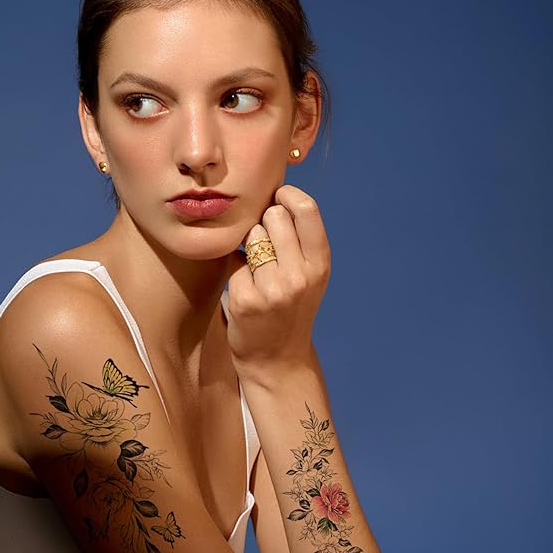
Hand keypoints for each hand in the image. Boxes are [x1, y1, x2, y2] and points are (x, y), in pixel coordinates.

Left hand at [226, 185, 331, 385]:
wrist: (277, 359)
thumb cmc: (290, 308)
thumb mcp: (309, 275)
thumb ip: (299, 240)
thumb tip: (273, 193)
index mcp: (321, 265)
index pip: (306, 210)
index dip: (287, 195)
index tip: (277, 197)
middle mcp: (301, 276)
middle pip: (273, 216)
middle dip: (264, 223)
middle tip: (265, 246)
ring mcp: (273, 289)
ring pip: (251, 236)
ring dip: (248, 246)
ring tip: (257, 270)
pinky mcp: (244, 300)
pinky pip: (232, 260)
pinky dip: (234, 269)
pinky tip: (244, 288)